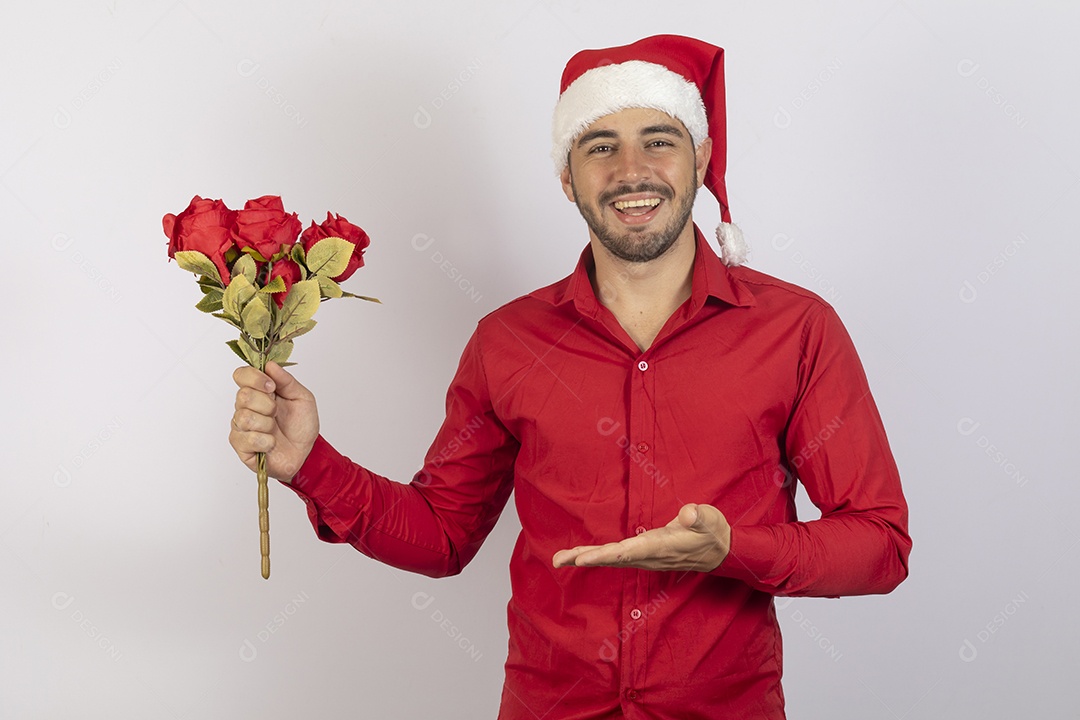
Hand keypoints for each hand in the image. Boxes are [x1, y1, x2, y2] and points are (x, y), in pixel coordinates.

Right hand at [228, 362, 319, 482]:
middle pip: (243, 396)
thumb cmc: (301, 425)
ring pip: (244, 417)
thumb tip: (270, 365)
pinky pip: (248, 438)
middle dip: (267, 405)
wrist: (306, 453)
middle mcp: (245, 406)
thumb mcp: (302, 398)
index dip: (255, 378)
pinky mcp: (240, 445)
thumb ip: (287, 380)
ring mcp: (240, 426)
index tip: (272, 387)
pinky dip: (266, 441)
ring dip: (267, 424)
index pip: (241, 375)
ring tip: (274, 429)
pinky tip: (271, 443)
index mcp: (258, 391)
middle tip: (277, 412)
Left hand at [552, 503, 730, 571]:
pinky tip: (580, 556)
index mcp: (661, 546)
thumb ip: (699, 517)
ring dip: (585, 558)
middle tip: (559, 559)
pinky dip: (596, 556)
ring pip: (611, 559)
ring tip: (559, 559)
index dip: (606, 555)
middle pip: (612, 558)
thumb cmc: (712, 533)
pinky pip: (616, 556)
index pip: (629, 552)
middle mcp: (649, 555)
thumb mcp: (710, 521)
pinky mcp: (644, 553)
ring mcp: (645, 556)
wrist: (720, 552)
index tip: (584, 559)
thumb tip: (688, 513)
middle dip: (585, 558)